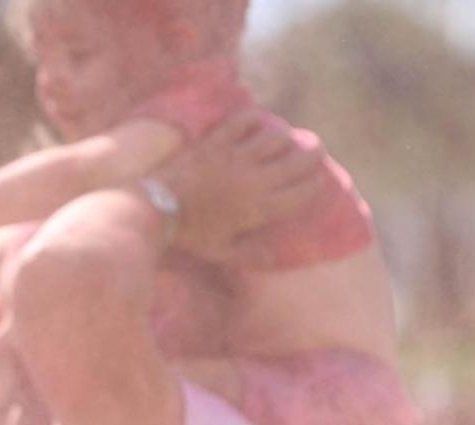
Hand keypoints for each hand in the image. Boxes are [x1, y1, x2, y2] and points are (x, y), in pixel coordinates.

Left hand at [156, 110, 325, 262]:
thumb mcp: (220, 252)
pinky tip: (257, 120)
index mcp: (260, 207)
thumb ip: (249, 253)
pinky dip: (254, 118)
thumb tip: (273, 256)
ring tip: (287, 138)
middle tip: (315, 150)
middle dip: (312, 154)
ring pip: (276, 137)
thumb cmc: (189, 234)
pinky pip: (243, 121)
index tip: (319, 179)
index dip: (315, 184)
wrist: (156, 209)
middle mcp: (255, 179)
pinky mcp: (217, 141)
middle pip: (298, 161)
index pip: (302, 192)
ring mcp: (236, 157)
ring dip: (285, 136)